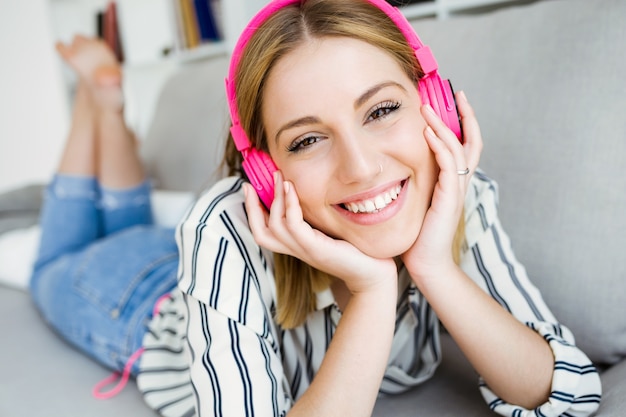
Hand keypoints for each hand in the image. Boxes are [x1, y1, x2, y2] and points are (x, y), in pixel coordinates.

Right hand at [244, 172, 396, 293]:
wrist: (375, 274)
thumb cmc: (358, 250)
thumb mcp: (331, 229)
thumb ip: (317, 216)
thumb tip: (307, 191)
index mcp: (297, 246)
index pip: (263, 232)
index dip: (251, 211)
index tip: (248, 187)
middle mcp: (297, 250)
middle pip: (261, 232)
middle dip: (252, 206)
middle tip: (254, 181)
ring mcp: (305, 251)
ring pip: (275, 226)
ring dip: (275, 199)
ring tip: (280, 177)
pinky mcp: (316, 249)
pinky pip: (294, 225)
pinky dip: (290, 205)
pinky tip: (292, 188)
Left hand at [402, 91, 482, 282]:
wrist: (426, 262)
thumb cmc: (419, 235)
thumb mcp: (419, 202)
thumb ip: (418, 183)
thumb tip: (400, 166)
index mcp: (454, 182)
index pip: (466, 146)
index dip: (464, 123)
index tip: (455, 101)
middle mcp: (460, 183)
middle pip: (472, 142)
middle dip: (466, 116)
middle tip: (457, 93)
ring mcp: (457, 190)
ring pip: (459, 149)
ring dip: (445, 126)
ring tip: (431, 108)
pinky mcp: (449, 199)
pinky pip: (448, 166)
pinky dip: (439, 147)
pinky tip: (427, 133)